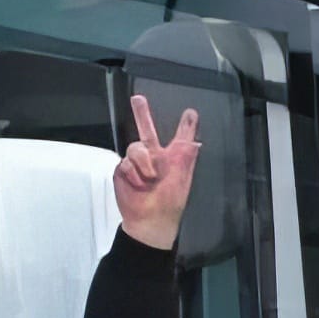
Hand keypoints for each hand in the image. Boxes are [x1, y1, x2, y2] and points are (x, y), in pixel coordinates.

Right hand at [113, 94, 200, 248]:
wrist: (150, 218)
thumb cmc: (170, 201)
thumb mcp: (183, 177)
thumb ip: (186, 155)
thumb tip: (195, 139)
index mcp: (174, 158)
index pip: (180, 138)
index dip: (185, 126)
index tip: (190, 113)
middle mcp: (155, 157)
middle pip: (147, 130)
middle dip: (142, 114)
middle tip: (138, 99)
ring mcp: (138, 163)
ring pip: (136, 147)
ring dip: (144, 163)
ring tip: (150, 179)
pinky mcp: (123, 170)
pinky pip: (126, 162)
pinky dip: (134, 173)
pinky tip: (139, 184)